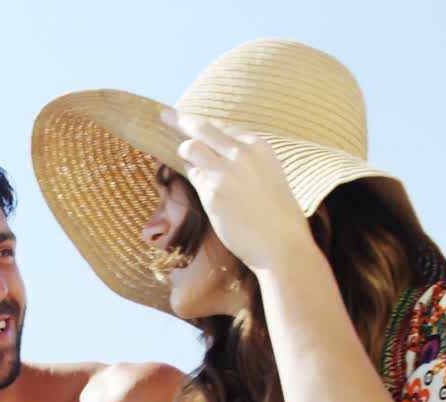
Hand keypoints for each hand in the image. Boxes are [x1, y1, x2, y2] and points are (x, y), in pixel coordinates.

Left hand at [161, 108, 312, 272]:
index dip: (208, 130)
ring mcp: (224, 170)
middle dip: (178, 119)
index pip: (224, 128)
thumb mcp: (268, 175)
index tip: (193, 124)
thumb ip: (245, 161)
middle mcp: (240, 152)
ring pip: (190, 147)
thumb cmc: (277, 215)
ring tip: (190, 164)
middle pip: (201, 127)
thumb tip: (216, 154)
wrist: (282, 243)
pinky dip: (194, 177)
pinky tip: (205, 188)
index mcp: (259, 145)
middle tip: (163, 114)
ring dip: (185, 153)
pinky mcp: (211, 190)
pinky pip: (192, 174)